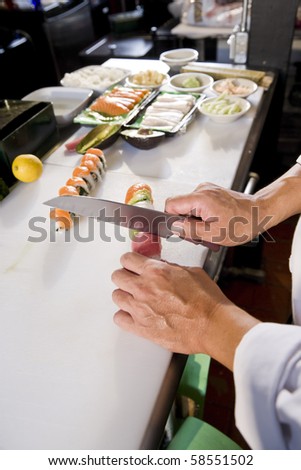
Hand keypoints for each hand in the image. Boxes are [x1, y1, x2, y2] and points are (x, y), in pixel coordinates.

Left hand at [112, 252, 259, 369]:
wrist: (212, 325)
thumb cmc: (207, 301)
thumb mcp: (191, 272)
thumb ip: (171, 268)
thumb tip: (163, 267)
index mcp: (155, 271)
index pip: (127, 259)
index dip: (130, 261)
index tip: (133, 265)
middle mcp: (143, 288)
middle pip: (117, 276)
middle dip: (125, 276)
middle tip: (133, 280)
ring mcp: (140, 309)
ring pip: (116, 296)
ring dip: (125, 295)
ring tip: (135, 298)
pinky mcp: (141, 328)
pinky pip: (119, 319)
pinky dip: (124, 316)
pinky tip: (134, 315)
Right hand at [166, 182, 262, 246]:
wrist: (260, 213)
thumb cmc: (243, 223)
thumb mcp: (213, 234)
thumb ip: (189, 229)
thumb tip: (173, 226)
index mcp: (200, 199)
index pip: (170, 204)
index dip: (171, 220)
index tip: (180, 230)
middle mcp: (202, 190)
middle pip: (180, 207)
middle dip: (186, 224)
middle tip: (200, 235)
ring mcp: (207, 190)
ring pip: (190, 208)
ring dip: (196, 222)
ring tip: (210, 232)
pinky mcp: (212, 193)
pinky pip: (199, 206)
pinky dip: (203, 217)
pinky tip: (214, 225)